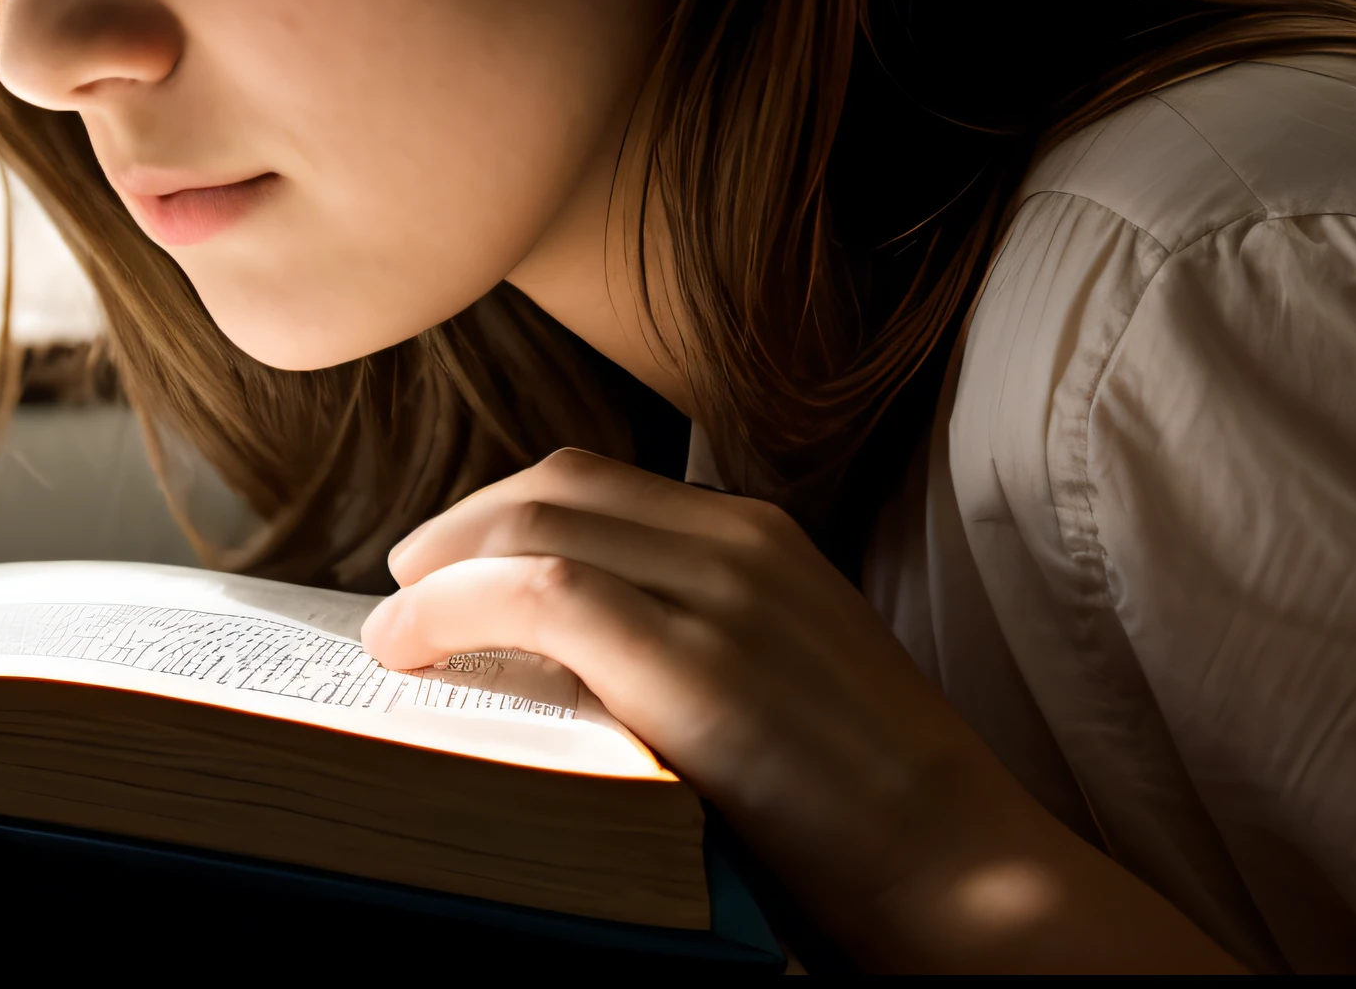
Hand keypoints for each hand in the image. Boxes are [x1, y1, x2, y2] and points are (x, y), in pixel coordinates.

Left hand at [360, 448, 1240, 971]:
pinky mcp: (698, 669)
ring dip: (437, 570)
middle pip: (552, 490)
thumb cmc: (866, 811)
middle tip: (400, 591)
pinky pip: (539, 593)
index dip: (496, 515)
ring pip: (532, 529)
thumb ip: (686, 647)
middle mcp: (739, 544)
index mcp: (762, 540)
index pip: (592, 484)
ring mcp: (721, 599)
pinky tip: (409, 647)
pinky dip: (451, 607)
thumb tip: (552, 659)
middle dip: (453, 533)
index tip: (441, 568)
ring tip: (392, 631)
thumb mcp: (778, 686)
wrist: (963, 870)